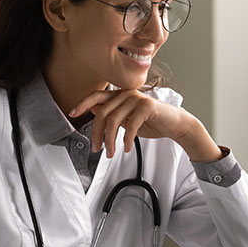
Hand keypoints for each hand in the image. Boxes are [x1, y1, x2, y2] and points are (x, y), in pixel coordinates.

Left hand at [69, 89, 222, 161]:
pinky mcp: (147, 107)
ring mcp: (137, 98)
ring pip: (114, 120)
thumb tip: (94, 111)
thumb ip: (112, 115)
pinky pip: (130, 125)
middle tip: (97, 149)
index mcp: (120, 94)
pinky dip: (127, 139)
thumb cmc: (151, 122)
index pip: (96, 96)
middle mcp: (127, 93)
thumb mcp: (127, 120)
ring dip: (110, 140)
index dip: (82, 103)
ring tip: (111, 153)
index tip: (71, 113)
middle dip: (97, 134)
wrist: (175, 125)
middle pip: (102, 112)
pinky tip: (128, 148)